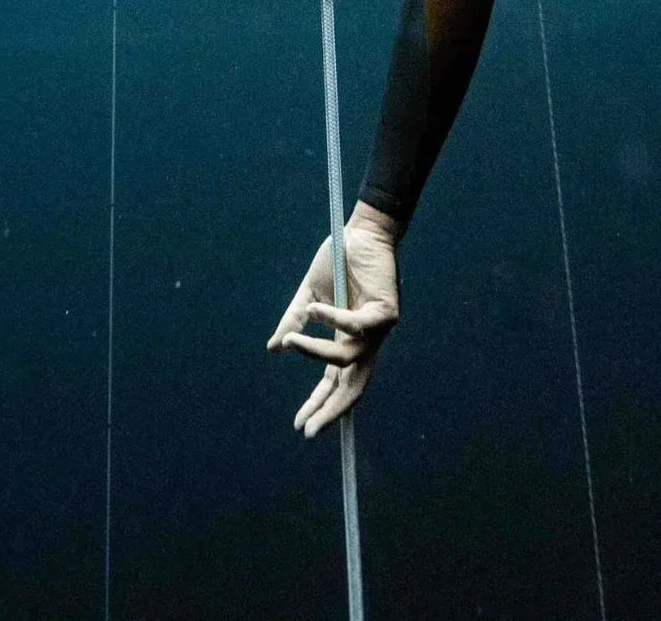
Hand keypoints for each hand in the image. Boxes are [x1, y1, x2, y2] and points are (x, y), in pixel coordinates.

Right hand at [267, 201, 400, 437]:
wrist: (361, 232)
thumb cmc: (339, 264)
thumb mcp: (310, 297)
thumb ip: (295, 322)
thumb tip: (273, 350)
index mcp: (348, 342)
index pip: (335, 383)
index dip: (320, 405)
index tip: (300, 425)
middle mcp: (366, 342)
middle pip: (352, 387)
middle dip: (332, 410)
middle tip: (309, 428)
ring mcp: (379, 330)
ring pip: (348, 357)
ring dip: (317, 352)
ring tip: (292, 341)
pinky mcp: (387, 312)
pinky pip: (357, 325)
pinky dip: (333, 319)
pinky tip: (316, 308)